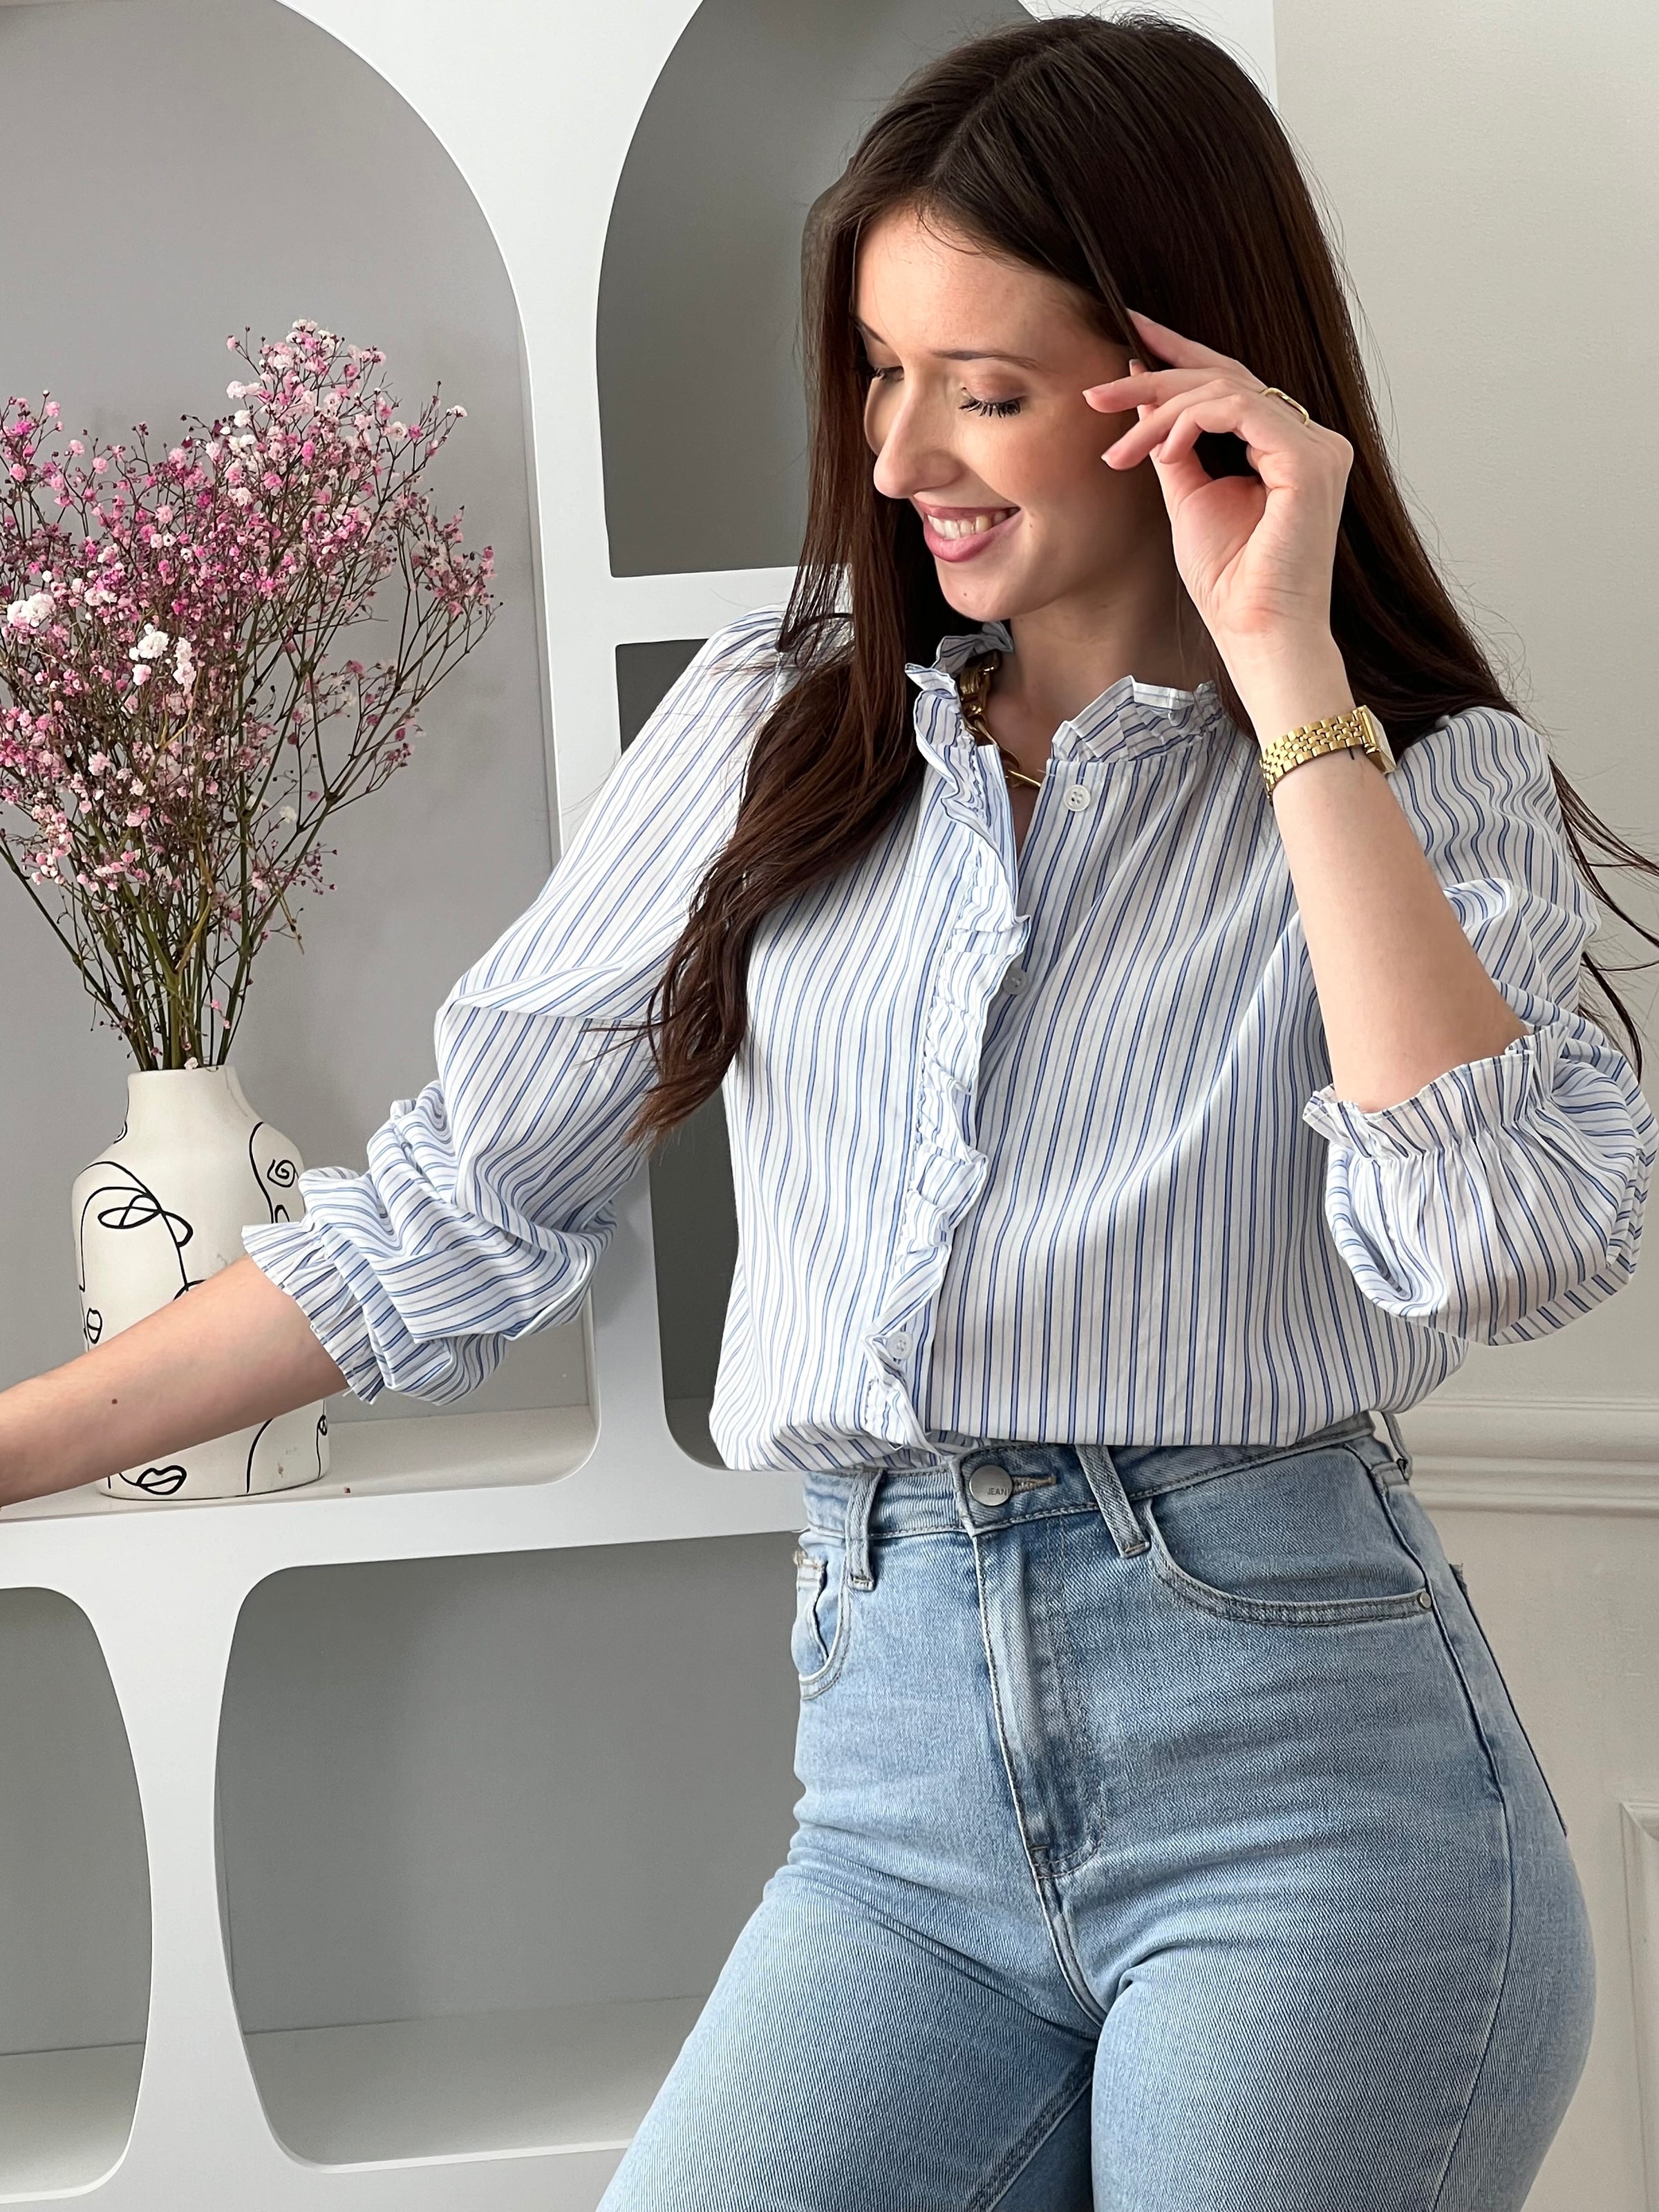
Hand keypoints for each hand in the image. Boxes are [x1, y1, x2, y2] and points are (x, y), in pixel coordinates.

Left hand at [1084, 308, 1351, 690]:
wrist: (1256, 634)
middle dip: (1157, 378)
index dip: (1181, 357)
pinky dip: (1192, 421)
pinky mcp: (1311, 460)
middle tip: (1098, 391)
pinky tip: (1159, 450)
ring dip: (1162, 410)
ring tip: (1120, 447)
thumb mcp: (1188, 499)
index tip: (1131, 340)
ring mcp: (1316, 447)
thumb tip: (1142, 399)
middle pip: (1228, 379)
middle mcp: (1309, 440)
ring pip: (1228, 390)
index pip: (1232, 385)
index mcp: (1286, 449)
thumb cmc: (1229, 584)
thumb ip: (1173, 447)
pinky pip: (1242, 409)